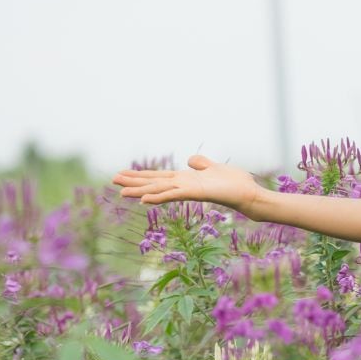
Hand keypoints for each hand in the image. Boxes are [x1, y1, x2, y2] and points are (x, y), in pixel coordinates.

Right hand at [111, 155, 261, 213]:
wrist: (249, 194)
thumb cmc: (234, 184)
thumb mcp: (214, 167)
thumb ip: (201, 164)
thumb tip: (190, 160)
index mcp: (185, 179)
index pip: (158, 177)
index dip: (141, 176)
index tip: (122, 174)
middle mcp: (183, 185)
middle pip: (153, 183)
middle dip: (134, 183)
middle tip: (112, 181)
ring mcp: (188, 190)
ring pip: (159, 189)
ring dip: (140, 191)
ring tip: (121, 193)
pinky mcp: (196, 193)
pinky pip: (173, 195)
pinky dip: (159, 196)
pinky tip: (145, 200)